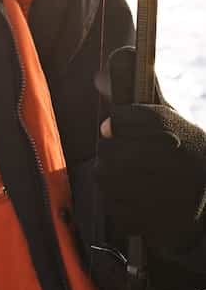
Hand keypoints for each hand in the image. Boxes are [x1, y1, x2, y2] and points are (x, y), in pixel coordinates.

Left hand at [97, 46, 205, 251]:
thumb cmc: (180, 152)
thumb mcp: (168, 119)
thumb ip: (140, 90)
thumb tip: (108, 66)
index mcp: (181, 131)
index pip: (133, 118)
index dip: (118, 122)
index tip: (111, 127)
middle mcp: (181, 162)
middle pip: (115, 154)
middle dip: (110, 154)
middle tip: (118, 157)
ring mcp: (175, 195)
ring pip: (110, 182)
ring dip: (110, 180)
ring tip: (124, 178)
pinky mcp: (167, 224)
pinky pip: (117, 213)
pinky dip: (118, 207)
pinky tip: (134, 201)